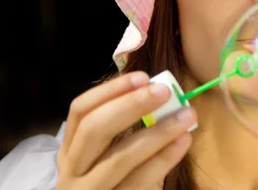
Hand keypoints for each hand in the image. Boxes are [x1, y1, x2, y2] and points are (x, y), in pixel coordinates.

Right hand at [55, 71, 196, 188]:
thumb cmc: (120, 184)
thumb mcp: (112, 157)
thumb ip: (128, 129)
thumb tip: (159, 94)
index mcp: (70, 151)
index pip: (80, 111)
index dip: (110, 90)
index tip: (142, 78)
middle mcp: (71, 172)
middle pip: (94, 130)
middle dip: (131, 105)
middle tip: (165, 91)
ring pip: (119, 158)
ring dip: (158, 132)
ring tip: (187, 115)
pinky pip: (140, 180)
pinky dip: (164, 158)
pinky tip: (183, 141)